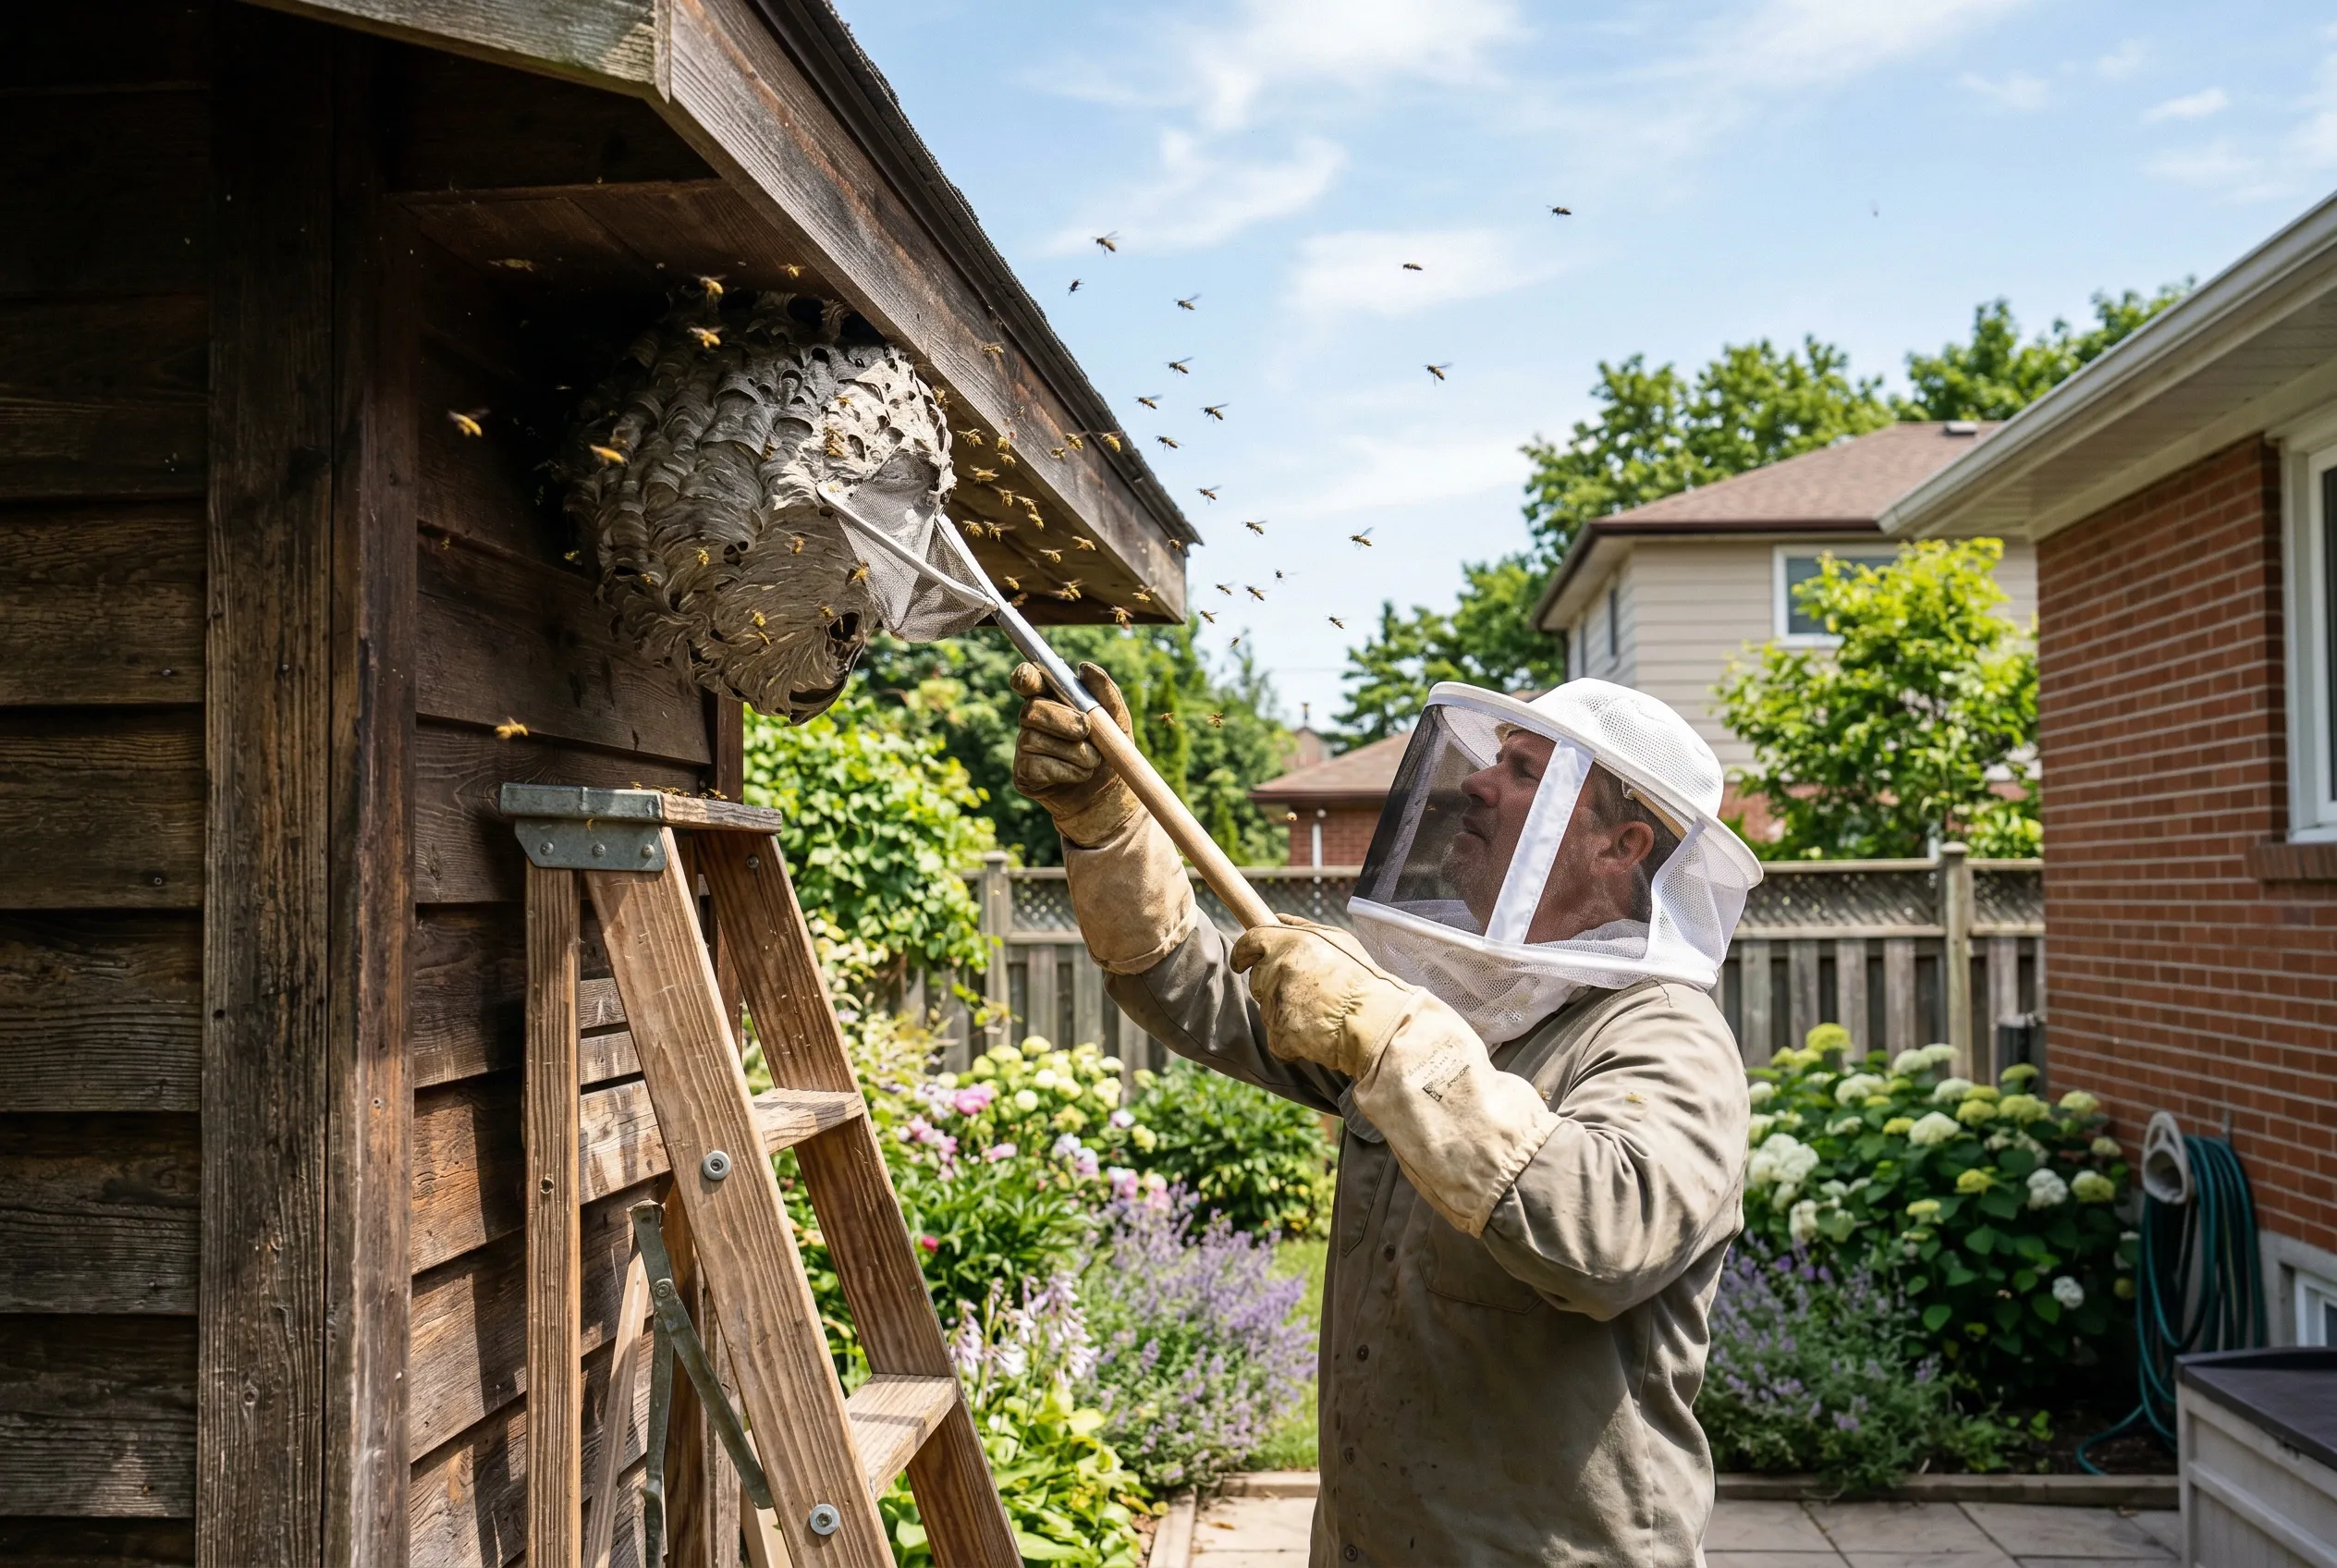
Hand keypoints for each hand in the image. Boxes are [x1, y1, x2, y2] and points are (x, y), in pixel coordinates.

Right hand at [1011, 661, 1139, 847]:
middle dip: (1063, 720)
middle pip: (1032, 710)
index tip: (1031, 681)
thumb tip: (1085, 668)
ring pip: (1035, 740)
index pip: (1028, 681)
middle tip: (1087, 731)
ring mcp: (1024, 748)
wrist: (1111, 797)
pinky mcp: (1023, 775)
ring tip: (1092, 761)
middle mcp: (1032, 722)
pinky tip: (1079, 775)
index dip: (1024, 677)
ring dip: (1074, 752)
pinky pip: (1038, 766)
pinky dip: (1068, 771)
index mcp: (1052, 700)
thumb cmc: (1111, 752)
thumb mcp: (1117, 721)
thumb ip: (1105, 693)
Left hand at [1230, 916, 1418, 1077]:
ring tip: (1318, 1013)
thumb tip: (1276, 919)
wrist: (1375, 1023)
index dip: (1243, 952)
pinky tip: (1315, 1033)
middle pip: (1258, 978)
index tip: (1241, 962)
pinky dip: (1291, 1039)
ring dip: (1286, 1012)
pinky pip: (1276, 1036)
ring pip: (1268, 1009)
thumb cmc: (1362, 980)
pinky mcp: (1280, 1033)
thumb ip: (1302, 928)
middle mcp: (1280, 969)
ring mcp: (1277, 1002)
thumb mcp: (1339, 940)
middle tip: (1306, 993)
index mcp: (1292, 942)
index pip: (1251, 941)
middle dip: (1274, 986)